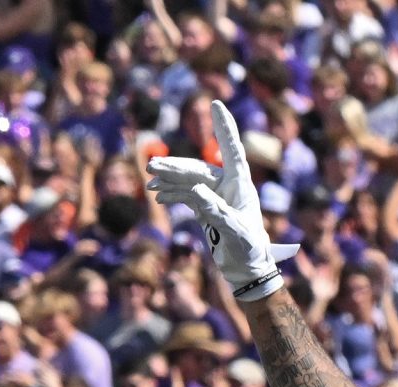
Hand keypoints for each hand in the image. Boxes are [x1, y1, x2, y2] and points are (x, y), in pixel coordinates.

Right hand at [147, 102, 298, 300]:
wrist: (247, 272)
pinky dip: (172, 193)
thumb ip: (217, 211)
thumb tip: (195, 191)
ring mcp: (217, 196)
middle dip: (174, 166)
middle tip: (150, 165)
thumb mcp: (235, 232)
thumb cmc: (249, 251)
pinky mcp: (207, 208)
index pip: (232, 149)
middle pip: (198, 168)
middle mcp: (229, 186)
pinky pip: (186, 194)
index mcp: (241, 184)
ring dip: (169, 179)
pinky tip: (157, 195)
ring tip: (148, 179)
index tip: (216, 103)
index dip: (224, 126)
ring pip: (189, 180)